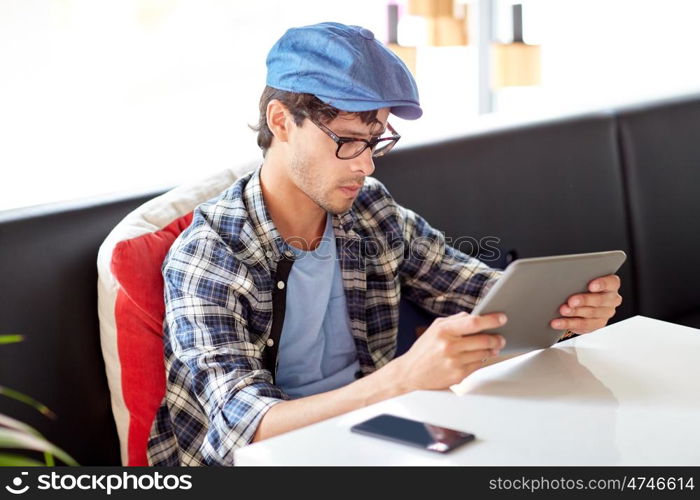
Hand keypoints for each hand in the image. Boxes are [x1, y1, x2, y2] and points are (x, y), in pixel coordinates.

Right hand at [393, 311, 507, 389]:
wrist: (410, 373)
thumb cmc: (424, 349)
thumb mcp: (435, 328)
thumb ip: (455, 320)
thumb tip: (475, 315)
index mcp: (443, 330)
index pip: (473, 323)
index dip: (491, 320)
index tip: (502, 318)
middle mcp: (449, 346)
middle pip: (483, 340)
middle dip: (497, 338)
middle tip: (501, 337)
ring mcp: (454, 362)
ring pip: (484, 354)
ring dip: (492, 350)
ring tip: (493, 346)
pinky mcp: (458, 375)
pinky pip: (478, 365)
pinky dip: (482, 360)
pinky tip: (481, 356)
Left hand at [550, 274, 622, 333]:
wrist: (583, 302)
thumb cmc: (583, 286)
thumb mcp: (583, 280)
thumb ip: (579, 279)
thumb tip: (564, 280)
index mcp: (611, 285)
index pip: (611, 283)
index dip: (602, 284)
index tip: (591, 286)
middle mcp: (611, 300)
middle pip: (599, 300)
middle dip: (584, 301)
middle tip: (571, 301)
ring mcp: (605, 313)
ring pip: (590, 314)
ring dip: (575, 313)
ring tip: (563, 311)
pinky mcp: (597, 324)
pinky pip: (582, 325)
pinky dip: (568, 323)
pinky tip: (558, 323)